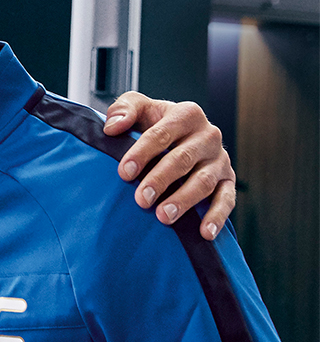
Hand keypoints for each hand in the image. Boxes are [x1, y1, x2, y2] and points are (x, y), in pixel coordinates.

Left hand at [103, 93, 233, 239]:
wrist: (180, 135)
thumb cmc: (154, 122)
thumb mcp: (139, 108)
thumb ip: (124, 110)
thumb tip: (112, 128)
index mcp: (186, 114)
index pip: (162, 134)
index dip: (142, 153)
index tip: (124, 173)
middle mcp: (208, 135)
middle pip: (183, 159)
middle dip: (161, 180)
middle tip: (141, 200)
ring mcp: (220, 159)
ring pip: (204, 181)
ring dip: (184, 200)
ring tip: (163, 217)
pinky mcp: (229, 179)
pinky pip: (227, 199)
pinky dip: (217, 216)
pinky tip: (204, 233)